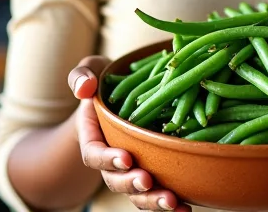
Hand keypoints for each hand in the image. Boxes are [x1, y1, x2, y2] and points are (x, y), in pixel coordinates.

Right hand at [69, 55, 191, 211]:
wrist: (120, 96)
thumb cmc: (104, 82)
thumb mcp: (91, 70)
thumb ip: (81, 76)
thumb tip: (84, 89)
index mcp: (93, 137)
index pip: (94, 154)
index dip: (108, 159)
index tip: (126, 158)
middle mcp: (111, 159)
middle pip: (116, 180)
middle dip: (131, 184)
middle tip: (147, 180)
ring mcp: (131, 169)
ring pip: (137, 194)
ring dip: (152, 201)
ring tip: (171, 202)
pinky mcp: (151, 172)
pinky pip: (156, 192)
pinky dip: (170, 203)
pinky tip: (186, 207)